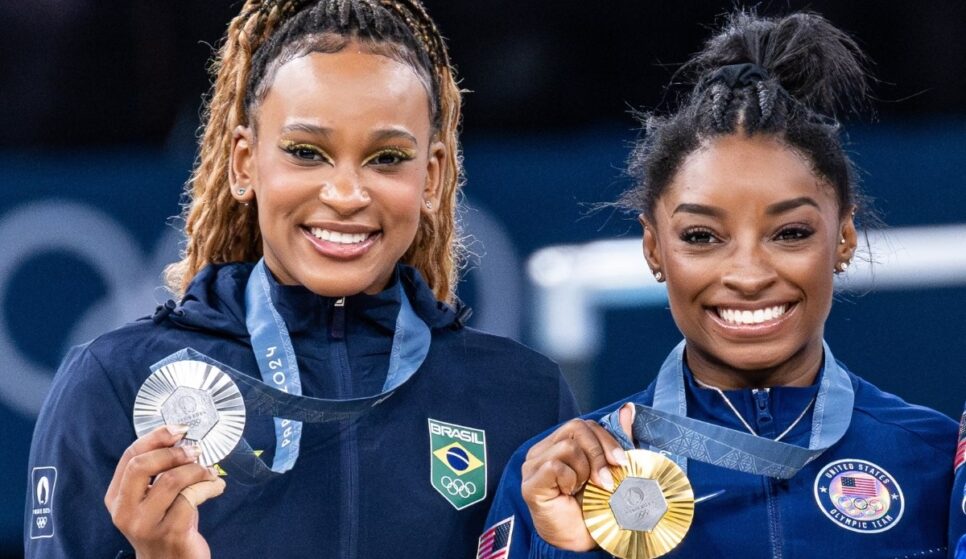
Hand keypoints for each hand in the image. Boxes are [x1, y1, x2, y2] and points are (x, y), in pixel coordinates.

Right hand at [105, 425, 225, 558]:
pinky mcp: (169, 533)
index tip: (179, 429)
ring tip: (211, 473)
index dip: (156, 437)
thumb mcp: (153, 498)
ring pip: (171, 480)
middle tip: (196, 451)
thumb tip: (180, 437)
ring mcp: (145, 524)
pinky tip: (217, 487)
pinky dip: (209, 486)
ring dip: (198, 470)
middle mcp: (124, 512)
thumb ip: (157, 472)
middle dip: (174, 452)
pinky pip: (191, 497)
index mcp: (116, 497)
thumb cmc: (166, 525)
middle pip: (142, 465)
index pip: (130, 457)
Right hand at [521, 403, 634, 550]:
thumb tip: (627, 409)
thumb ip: (617, 442)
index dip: (606, 439)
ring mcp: (532, 466)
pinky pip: (555, 466)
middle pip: (576, 428)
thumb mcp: (611, 471)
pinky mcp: (530, 483)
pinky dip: (570, 480)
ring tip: (583, 490)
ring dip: (585, 471)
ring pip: (568, 446)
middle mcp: (542, 451)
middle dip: (600, 453)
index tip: (622, 462)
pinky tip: (569, 494)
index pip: (583, 425)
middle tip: (607, 480)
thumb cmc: (593, 510)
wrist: (580, 543)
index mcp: (559, 445)